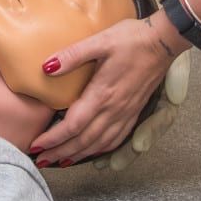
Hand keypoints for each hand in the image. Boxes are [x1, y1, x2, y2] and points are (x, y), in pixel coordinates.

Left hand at [27, 15, 180, 165]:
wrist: (164, 41)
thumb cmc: (133, 39)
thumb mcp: (100, 41)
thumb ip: (73, 55)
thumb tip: (47, 66)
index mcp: (102, 94)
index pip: (72, 125)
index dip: (53, 138)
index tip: (36, 145)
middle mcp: (114, 109)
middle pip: (84, 141)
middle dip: (61, 153)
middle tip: (42, 160)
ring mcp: (126, 113)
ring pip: (99, 144)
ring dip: (79, 155)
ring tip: (62, 161)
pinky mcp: (134, 111)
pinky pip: (116, 139)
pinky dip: (100, 150)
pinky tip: (92, 151)